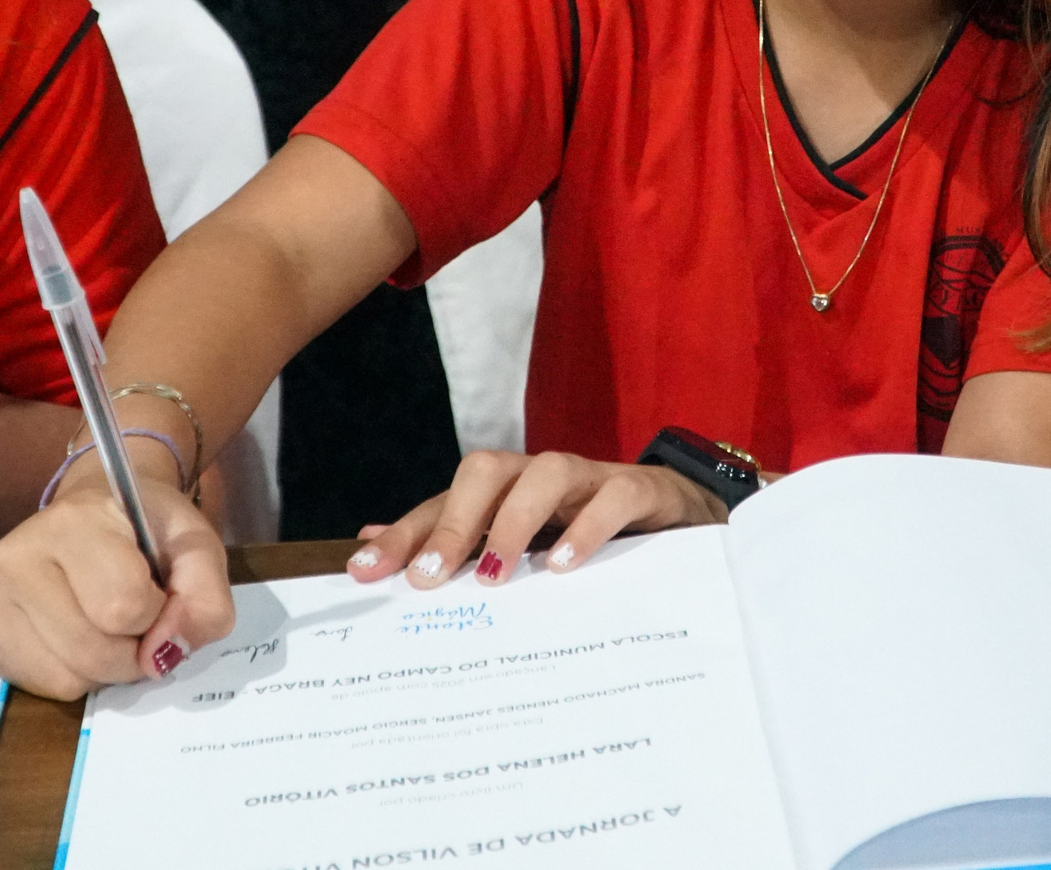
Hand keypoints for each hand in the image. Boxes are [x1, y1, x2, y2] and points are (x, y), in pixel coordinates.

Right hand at [0, 469, 233, 699]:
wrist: (95, 512)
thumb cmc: (146, 528)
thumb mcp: (195, 546)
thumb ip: (203, 597)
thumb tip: (165, 655)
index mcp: (75, 522)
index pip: (124, 606)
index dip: (156, 614)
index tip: (156, 593)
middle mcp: (19, 555)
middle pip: (91, 652)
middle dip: (131, 651)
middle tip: (136, 621)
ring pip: (65, 678)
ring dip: (102, 669)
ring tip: (105, 627)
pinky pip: (39, 687)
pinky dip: (72, 675)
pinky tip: (76, 637)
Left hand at [347, 450, 727, 587]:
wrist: (685, 517)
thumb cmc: (591, 535)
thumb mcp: (523, 548)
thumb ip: (453, 544)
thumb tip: (365, 544)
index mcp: (507, 492)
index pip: (444, 504)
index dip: (404, 534)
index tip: (365, 572)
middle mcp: (540, 477)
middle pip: (486, 471)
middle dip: (452, 522)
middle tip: (429, 579)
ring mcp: (591, 478)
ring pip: (546, 472)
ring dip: (514, 521)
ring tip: (496, 575)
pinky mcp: (642, 490)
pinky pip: (615, 495)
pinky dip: (588, 527)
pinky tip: (564, 566)